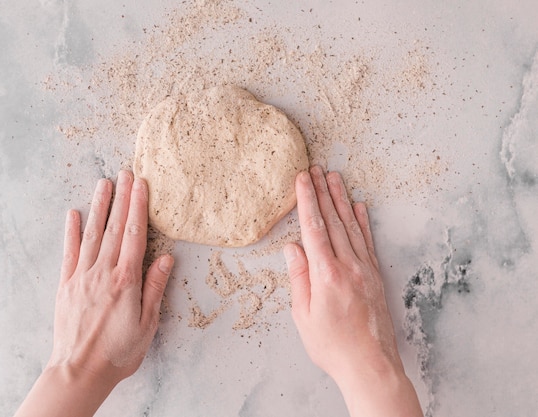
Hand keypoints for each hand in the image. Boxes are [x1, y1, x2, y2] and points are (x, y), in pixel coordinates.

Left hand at [50, 170, 173, 383]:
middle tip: (124, 173)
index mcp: (125, 280)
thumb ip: (154, 287)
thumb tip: (165, 258)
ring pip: (91, 234)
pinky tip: (73, 214)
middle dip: (121, 198)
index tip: (141, 185)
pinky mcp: (66, 285)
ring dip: (98, 207)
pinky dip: (70, 232)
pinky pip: (69, 252)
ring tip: (103, 184)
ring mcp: (81, 276)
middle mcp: (102, 272)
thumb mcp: (147, 324)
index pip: (133, 234)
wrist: (79, 371)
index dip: (138, 207)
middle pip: (113, 228)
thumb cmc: (118, 352)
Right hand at [284, 166, 421, 416]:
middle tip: (316, 169)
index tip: (302, 179)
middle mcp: (348, 266)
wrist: (370, 365)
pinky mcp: (375, 276)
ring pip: (352, 226)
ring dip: (342, 200)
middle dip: (323, 192)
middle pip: (333, 221)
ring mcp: (365, 269)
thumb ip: (298, 278)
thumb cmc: (332, 345)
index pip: (314, 228)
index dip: (306, 201)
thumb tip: (292, 248)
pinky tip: (359, 207)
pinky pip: (368, 242)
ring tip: (334, 178)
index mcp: (326, 275)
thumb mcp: (303, 315)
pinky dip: (363, 222)